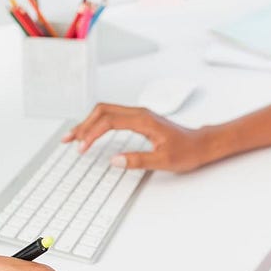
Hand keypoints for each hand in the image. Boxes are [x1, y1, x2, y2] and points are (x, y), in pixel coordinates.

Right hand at [63, 103, 217, 172]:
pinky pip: (112, 116)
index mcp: (143, 120)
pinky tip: (91, 134)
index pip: (109, 121)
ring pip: (106, 111)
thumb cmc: (187, 151)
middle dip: (83, 124)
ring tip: (74, 137)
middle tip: (69, 140)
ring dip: (88, 122)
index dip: (92, 133)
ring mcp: (138, 115)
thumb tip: (114, 160)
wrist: (201, 144)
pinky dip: (97, 123)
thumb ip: (138, 160)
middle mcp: (139, 113)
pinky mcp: (138, 120)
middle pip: (102, 110)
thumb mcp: (164, 161)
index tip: (82, 148)